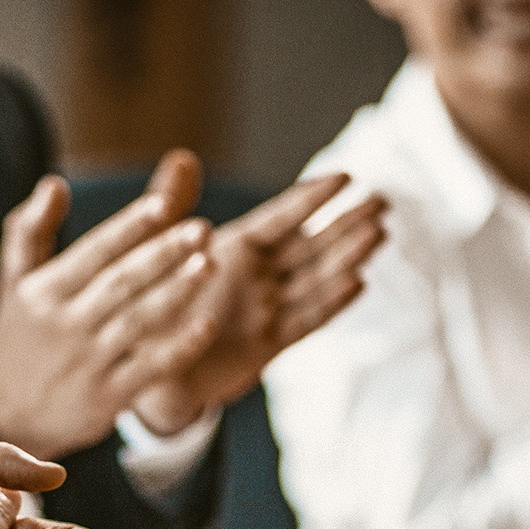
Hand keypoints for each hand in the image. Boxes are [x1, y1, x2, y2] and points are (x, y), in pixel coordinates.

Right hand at [0, 150, 221, 458]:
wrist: (4, 415)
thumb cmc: (17, 338)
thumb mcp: (13, 282)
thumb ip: (30, 229)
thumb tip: (54, 184)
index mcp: (45, 291)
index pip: (93, 252)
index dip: (128, 228)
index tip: (162, 205)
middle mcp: (67, 324)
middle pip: (122, 283)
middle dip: (163, 254)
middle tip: (200, 229)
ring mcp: (89, 362)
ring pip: (139, 322)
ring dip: (176, 293)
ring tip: (209, 263)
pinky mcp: (108, 397)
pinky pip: (150, 369)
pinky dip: (178, 348)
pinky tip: (206, 325)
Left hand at [128, 174, 388, 435]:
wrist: (148, 371)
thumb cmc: (149, 307)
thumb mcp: (157, 253)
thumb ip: (170, 207)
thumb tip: (181, 157)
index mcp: (231, 248)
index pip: (279, 218)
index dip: (311, 198)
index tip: (345, 176)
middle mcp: (255, 276)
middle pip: (308, 244)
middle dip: (344, 223)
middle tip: (382, 200)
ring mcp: (266, 308)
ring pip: (314, 278)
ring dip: (346, 256)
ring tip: (378, 233)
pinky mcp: (269, 343)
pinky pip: (304, 320)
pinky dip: (329, 303)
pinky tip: (357, 283)